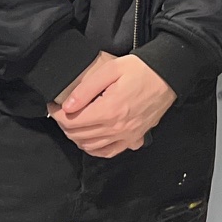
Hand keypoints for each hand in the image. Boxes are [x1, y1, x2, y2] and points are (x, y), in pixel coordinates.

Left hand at [50, 55, 176, 156]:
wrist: (168, 75)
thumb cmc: (140, 69)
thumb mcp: (111, 70)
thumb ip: (86, 89)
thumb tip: (67, 106)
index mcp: (109, 111)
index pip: (72, 122)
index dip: (57, 114)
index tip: (53, 105)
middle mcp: (117, 129)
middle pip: (79, 136)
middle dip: (65, 125)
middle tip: (62, 112)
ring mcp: (127, 136)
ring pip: (92, 147)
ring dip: (78, 137)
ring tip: (74, 122)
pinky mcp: (135, 138)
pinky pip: (110, 152)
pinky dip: (96, 149)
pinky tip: (92, 138)